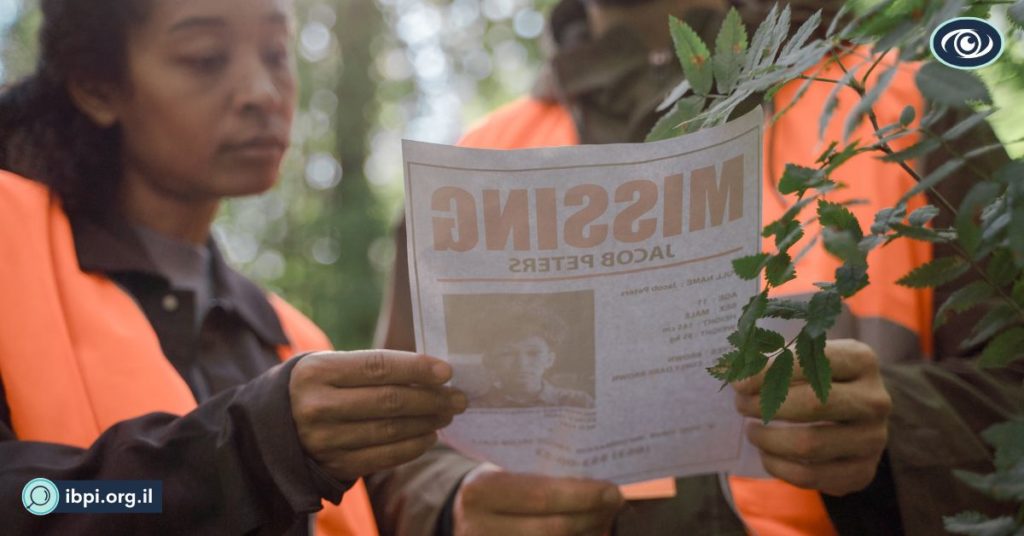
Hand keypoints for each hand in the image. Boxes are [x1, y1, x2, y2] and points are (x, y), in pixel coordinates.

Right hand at [290, 350, 466, 480]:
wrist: (272, 426)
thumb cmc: (316, 386)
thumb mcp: (330, 365)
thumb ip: (372, 367)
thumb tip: (430, 374)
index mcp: (318, 372)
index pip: (377, 366)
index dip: (416, 368)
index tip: (447, 371)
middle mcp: (318, 406)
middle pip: (388, 401)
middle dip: (431, 399)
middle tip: (457, 397)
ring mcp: (325, 440)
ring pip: (389, 431)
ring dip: (426, 422)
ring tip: (447, 413)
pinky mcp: (334, 465)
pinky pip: (383, 458)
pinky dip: (412, 447)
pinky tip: (429, 436)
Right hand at [454, 465, 623, 535]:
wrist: (462, 517)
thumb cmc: (493, 487)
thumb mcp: (503, 471)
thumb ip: (540, 476)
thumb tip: (596, 483)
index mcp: (481, 491)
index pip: (541, 495)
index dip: (582, 496)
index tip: (612, 490)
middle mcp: (479, 528)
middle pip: (553, 528)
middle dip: (591, 516)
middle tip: (615, 503)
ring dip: (587, 534)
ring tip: (605, 518)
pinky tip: (588, 533)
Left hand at [733, 339, 891, 495]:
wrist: (855, 414)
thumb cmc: (817, 377)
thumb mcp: (801, 356)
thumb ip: (768, 356)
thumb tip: (728, 367)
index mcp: (861, 360)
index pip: (810, 362)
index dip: (768, 372)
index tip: (738, 382)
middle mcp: (875, 400)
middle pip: (812, 405)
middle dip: (766, 406)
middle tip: (741, 405)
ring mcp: (873, 439)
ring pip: (808, 445)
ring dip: (767, 439)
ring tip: (752, 430)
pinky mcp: (862, 471)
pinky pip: (810, 476)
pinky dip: (778, 466)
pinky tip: (766, 453)